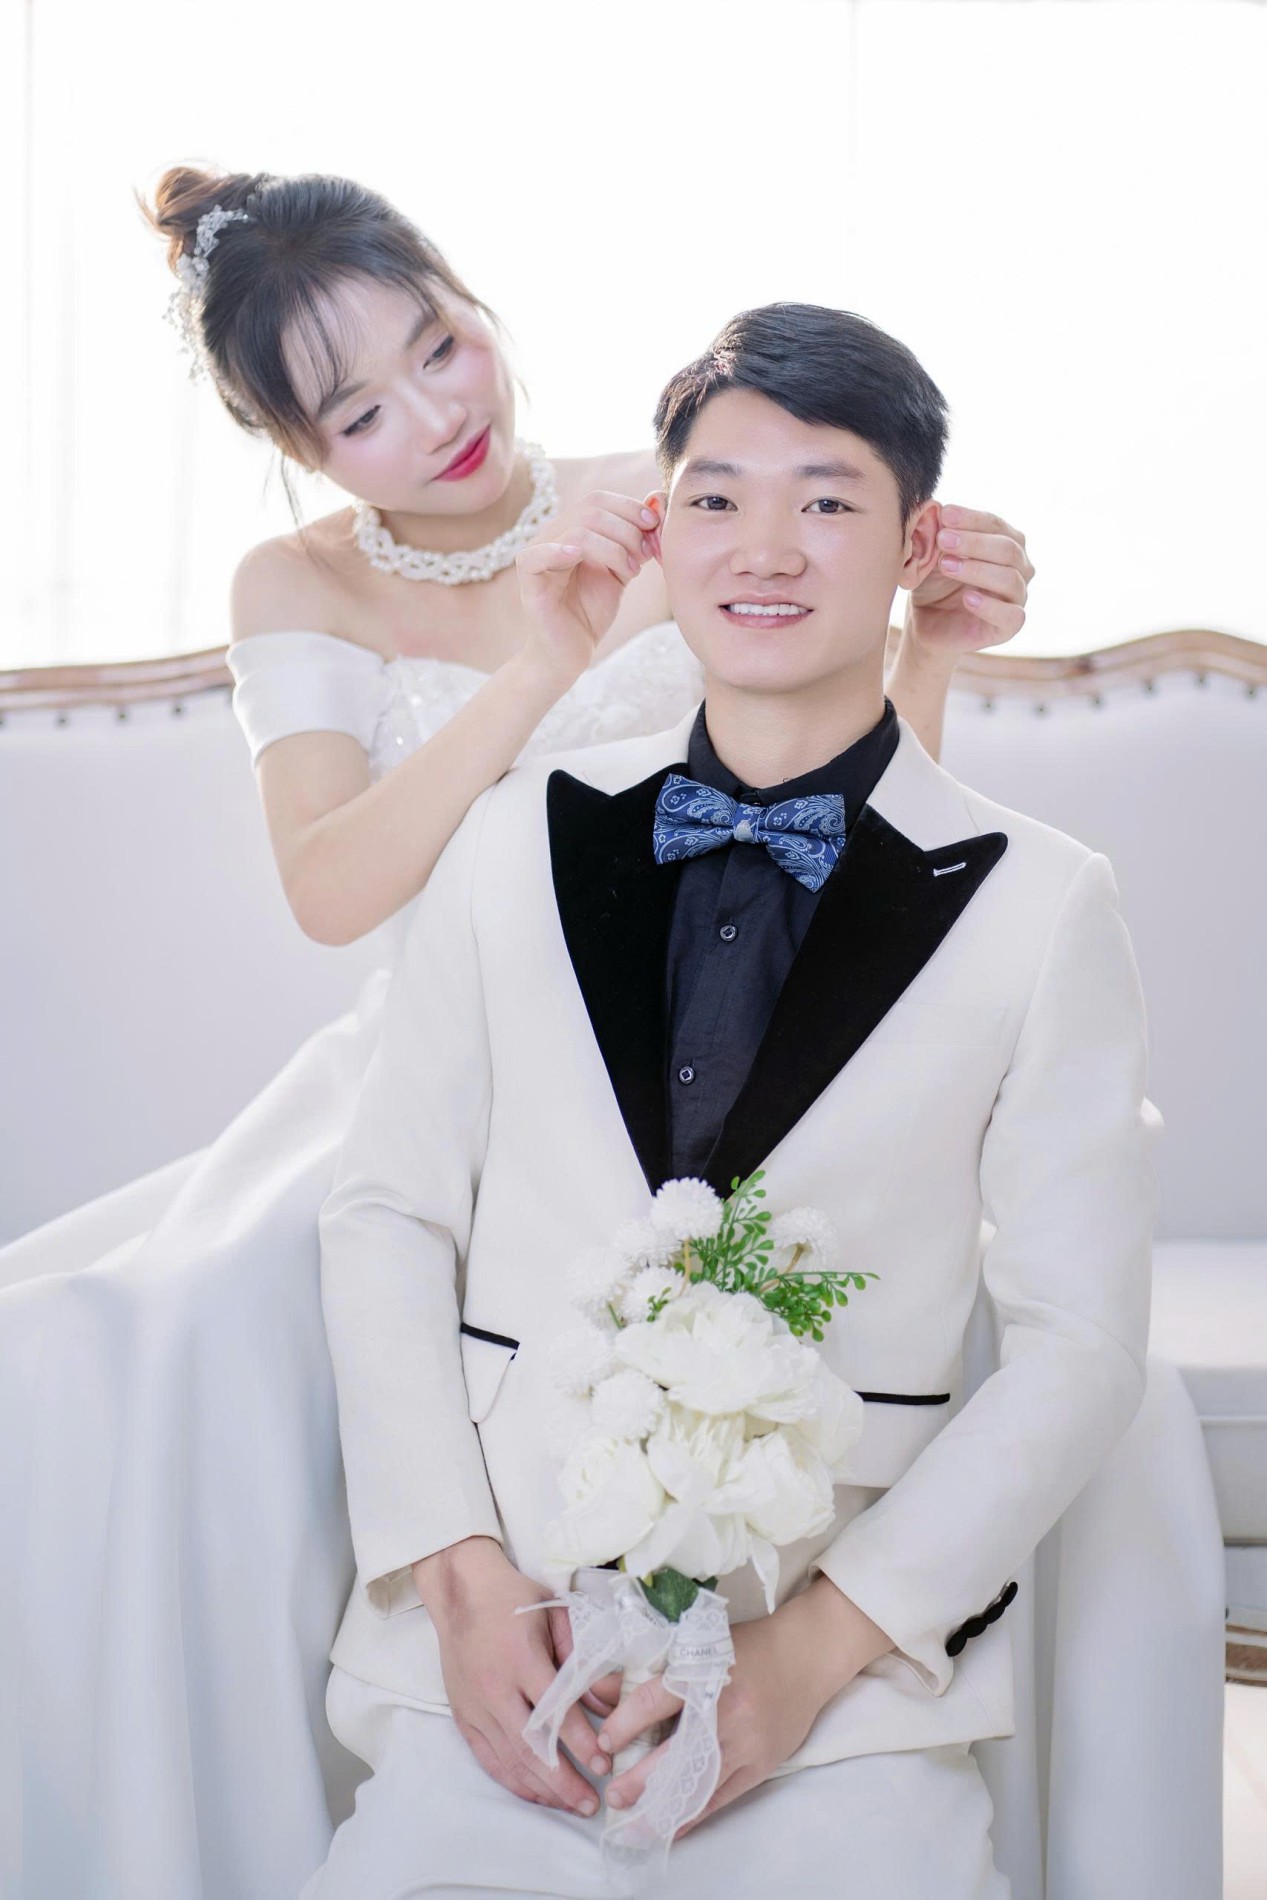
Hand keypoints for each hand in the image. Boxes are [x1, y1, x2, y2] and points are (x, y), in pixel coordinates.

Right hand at [412, 1537, 610, 1814]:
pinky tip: (536, 1794)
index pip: (554, 1710)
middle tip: (592, 1804)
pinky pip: (488, 1759)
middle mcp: (494, 1688)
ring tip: (571, 1804)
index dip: (580, 1741)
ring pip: (509, 1759)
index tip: (604, 1764)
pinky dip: (513, 1780)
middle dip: (563, 1780)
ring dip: (542, 1788)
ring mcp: (475, 1706)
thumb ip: (583, 1659)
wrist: (461, 1591)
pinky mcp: (463, 1716)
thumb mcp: (557, 1616)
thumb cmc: (514, 1599)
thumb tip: (612, 1701)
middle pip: (531, 1746)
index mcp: (521, 1658)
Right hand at [516, 491, 659, 688]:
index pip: (599, 499)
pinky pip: (538, 554)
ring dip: (613, 548)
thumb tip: (656, 505)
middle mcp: (552, 534)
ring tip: (630, 572)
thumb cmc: (591, 612)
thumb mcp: (621, 571)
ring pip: (577, 531)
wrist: (569, 652)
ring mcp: (537, 553)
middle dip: (626, 529)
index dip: (629, 507)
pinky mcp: (528, 578)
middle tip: (643, 556)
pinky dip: (560, 552)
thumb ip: (635, 540)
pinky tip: (579, 560)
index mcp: (571, 528)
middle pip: (591, 510)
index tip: (653, 525)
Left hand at [598, 1580, 889, 1835]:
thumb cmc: (748, 1648)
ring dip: (662, 1808)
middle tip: (613, 1795)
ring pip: (697, 1785)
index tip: (605, 1741)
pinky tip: (671, 1827)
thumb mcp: (700, 1646)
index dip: (624, 1725)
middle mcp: (725, 1712)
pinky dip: (693, 1816)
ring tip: (634, 1823)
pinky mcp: (761, 1765)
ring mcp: (745, 1743)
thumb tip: (605, 1691)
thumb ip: (655, 1670)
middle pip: (674, 1754)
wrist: (805, 1657)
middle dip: (639, 1781)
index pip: (654, 1702)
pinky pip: (721, 1798)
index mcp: (705, 1674)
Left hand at [906, 504, 1033, 660]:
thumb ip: (937, 532)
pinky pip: (1012, 615)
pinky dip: (990, 606)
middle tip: (943, 539)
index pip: (996, 525)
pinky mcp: (1010, 626)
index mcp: (1005, 542)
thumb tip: (935, 508)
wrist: (925, 623)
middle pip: (1008, 548)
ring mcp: (1017, 597)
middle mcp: (1019, 567)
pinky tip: (967, 599)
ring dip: (977, 569)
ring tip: (946, 565)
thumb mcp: (932, 554)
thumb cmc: (934, 582)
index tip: (945, 514)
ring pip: (1011, 579)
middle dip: (974, 541)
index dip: (972, 518)